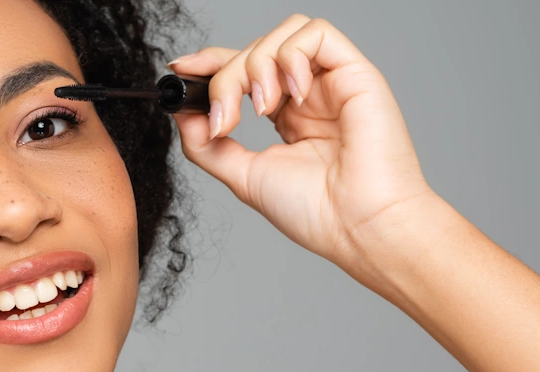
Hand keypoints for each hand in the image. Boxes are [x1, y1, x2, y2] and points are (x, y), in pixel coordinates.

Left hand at [170, 15, 435, 268]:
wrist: (360, 228)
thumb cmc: (317, 213)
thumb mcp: (244, 177)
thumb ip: (208, 145)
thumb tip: (182, 112)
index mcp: (287, 116)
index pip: (242, 69)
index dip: (210, 62)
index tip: (179, 71)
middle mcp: (309, 95)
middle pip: (254, 51)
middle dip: (227, 77)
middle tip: (225, 119)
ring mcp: (332, 82)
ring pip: (283, 34)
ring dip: (257, 65)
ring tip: (263, 109)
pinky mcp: (356, 73)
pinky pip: (317, 33)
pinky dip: (292, 56)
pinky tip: (291, 94)